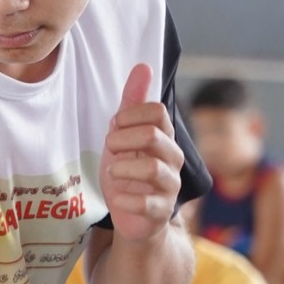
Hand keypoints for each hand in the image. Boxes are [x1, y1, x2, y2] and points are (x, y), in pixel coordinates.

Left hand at [100, 64, 184, 242]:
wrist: (132, 218)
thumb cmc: (128, 173)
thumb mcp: (123, 136)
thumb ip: (132, 104)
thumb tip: (143, 66)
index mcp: (164, 137)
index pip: (157, 111)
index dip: (130, 115)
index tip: (116, 126)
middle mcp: (173, 159)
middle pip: (153, 135)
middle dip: (122, 139)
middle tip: (111, 149)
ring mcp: (170, 187)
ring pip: (152, 168)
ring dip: (122, 168)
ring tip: (112, 173)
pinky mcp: (161, 213)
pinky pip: (147, 204)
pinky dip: (125, 200)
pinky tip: (118, 199)